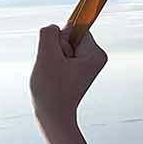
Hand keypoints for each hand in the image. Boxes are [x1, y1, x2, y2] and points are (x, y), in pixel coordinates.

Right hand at [31, 23, 106, 143]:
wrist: (53, 116)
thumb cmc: (51, 90)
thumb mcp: (46, 55)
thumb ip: (49, 33)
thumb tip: (55, 28)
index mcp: (96, 53)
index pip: (74, 28)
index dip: (60, 40)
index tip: (62, 58)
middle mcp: (95, 56)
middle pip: (68, 36)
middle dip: (55, 49)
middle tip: (55, 70)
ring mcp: (86, 63)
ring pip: (61, 46)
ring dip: (52, 57)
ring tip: (54, 75)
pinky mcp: (77, 69)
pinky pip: (59, 55)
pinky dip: (52, 64)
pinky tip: (54, 77)